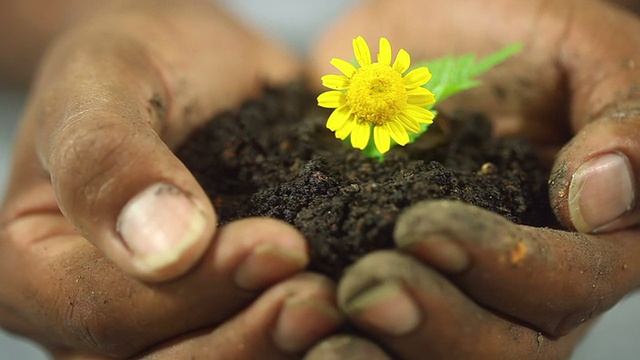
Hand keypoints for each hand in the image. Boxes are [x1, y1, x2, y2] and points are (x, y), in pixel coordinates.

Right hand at [0, 1, 343, 357]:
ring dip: (278, 350)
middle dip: (245, 340)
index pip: (102, 312)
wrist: (184, 66)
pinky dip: (300, 339)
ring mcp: (159, 322)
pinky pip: (256, 342)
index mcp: (35, 270)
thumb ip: (109, 158)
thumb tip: (162, 250)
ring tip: (337, 305)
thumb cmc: (132, 63)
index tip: (276, 245)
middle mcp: (93, 316)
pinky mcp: (217, 310)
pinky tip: (348, 310)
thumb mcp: (103, 82)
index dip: (190, 293)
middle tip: (319, 298)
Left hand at [306, 0, 639, 357]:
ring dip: (379, 356)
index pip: (568, 285)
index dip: (504, 268)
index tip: (423, 227)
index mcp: (586, 237)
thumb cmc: (505, 34)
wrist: (407, 46)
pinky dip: (338, 341)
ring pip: (432, 357)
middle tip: (364, 289)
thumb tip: (607, 200)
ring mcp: (455, 291)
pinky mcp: (386, 278)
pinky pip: (372, 337)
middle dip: (433, 326)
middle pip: (501, 350)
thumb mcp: (582, 50)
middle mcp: (524, 283)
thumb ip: (621, 115)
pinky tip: (297, 333)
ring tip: (319, 330)